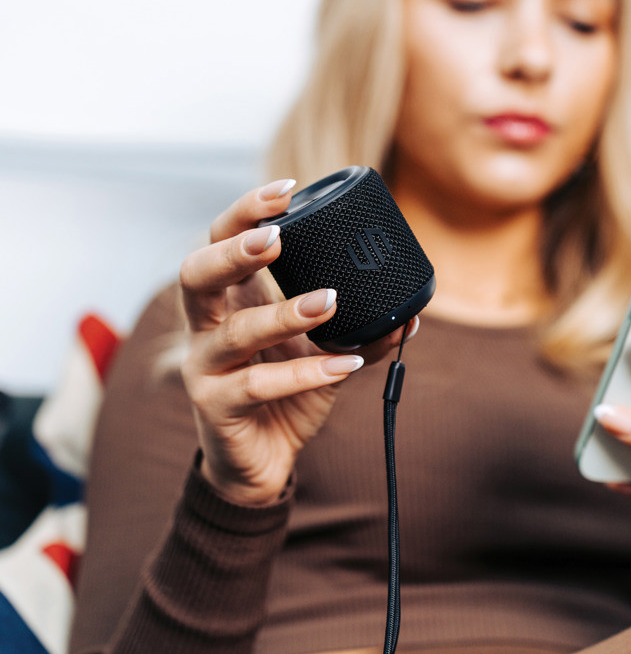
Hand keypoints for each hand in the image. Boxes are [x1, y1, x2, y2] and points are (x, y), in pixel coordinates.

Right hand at [179, 179, 417, 506]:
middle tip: (275, 238)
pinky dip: (305, 373)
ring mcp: (205, 368)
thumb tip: (411, 313)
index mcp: (228, 300)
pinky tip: (342, 365)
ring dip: (284, 314)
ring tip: (330, 302)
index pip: (219, 241)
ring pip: (234, 333)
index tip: (287, 191)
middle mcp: (206, 328)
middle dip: (233, 252)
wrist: (262, 463)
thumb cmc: (284, 395)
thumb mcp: (322, 355)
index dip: (245, 213)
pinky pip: (258, 386)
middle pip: (195, 275)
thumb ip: (360, 332)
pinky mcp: (216, 408)